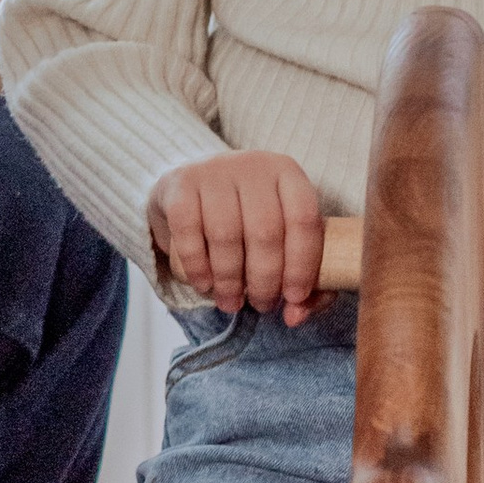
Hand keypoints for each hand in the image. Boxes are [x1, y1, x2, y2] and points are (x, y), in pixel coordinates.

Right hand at [147, 151, 325, 322]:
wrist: (192, 186)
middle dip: (264, 280)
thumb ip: (302, 280)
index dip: (302, 265)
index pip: (304, 220)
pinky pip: (189, 231)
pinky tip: (204, 284)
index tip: (293, 298)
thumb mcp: (281, 238)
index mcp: (287, 173)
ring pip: (226, 235)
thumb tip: (296, 317)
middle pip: (265, 231)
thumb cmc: (245, 217)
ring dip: (229, 280)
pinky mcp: (180, 184)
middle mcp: (253, 165)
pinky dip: (198, 266)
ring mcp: (213, 170)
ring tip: (231, 302)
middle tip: (261, 306)